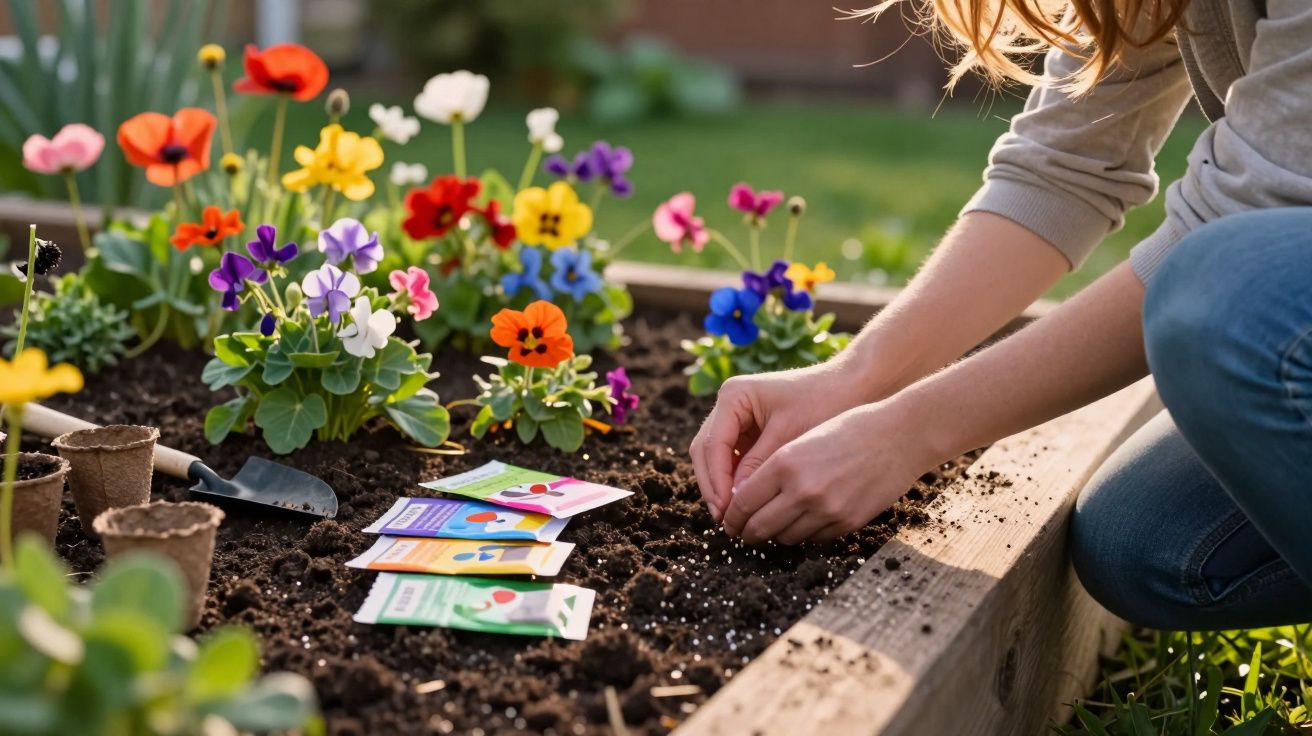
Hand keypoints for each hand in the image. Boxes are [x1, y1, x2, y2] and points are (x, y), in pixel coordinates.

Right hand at [689, 361, 871, 521]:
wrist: (850, 387)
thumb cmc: (823, 404)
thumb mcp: (789, 437)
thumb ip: (759, 465)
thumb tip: (736, 500)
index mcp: (734, 395)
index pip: (713, 444)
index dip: (716, 480)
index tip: (726, 510)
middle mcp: (728, 404)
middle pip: (705, 450)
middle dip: (713, 486)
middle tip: (724, 519)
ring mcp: (735, 417)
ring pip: (714, 457)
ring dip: (720, 486)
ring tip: (731, 516)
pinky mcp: (747, 431)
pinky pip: (731, 459)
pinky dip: (734, 481)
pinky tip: (743, 504)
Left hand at [720, 400, 932, 544]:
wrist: (899, 435)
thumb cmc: (848, 428)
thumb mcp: (802, 439)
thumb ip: (773, 469)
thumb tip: (745, 500)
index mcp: (785, 462)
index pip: (742, 502)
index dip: (731, 516)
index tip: (729, 520)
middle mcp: (802, 489)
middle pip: (758, 527)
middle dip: (746, 533)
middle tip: (742, 532)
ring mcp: (826, 510)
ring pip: (784, 537)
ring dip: (775, 535)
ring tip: (773, 526)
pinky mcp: (847, 523)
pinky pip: (813, 539)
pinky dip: (804, 534)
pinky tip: (804, 521)